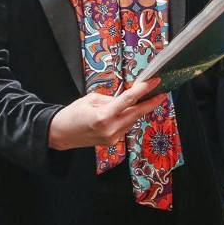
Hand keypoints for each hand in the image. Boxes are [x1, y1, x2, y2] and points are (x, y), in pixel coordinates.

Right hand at [48, 78, 164, 149]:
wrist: (61, 134)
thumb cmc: (73, 113)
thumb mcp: (91, 99)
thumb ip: (111, 99)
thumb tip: (126, 98)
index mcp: (103, 115)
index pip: (129, 100)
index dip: (143, 90)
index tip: (154, 82)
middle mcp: (111, 128)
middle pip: (137, 113)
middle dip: (151, 103)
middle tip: (162, 92)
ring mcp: (113, 137)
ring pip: (132, 120)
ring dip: (139, 110)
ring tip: (147, 98)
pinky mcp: (113, 142)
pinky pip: (126, 126)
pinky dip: (129, 117)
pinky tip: (129, 111)